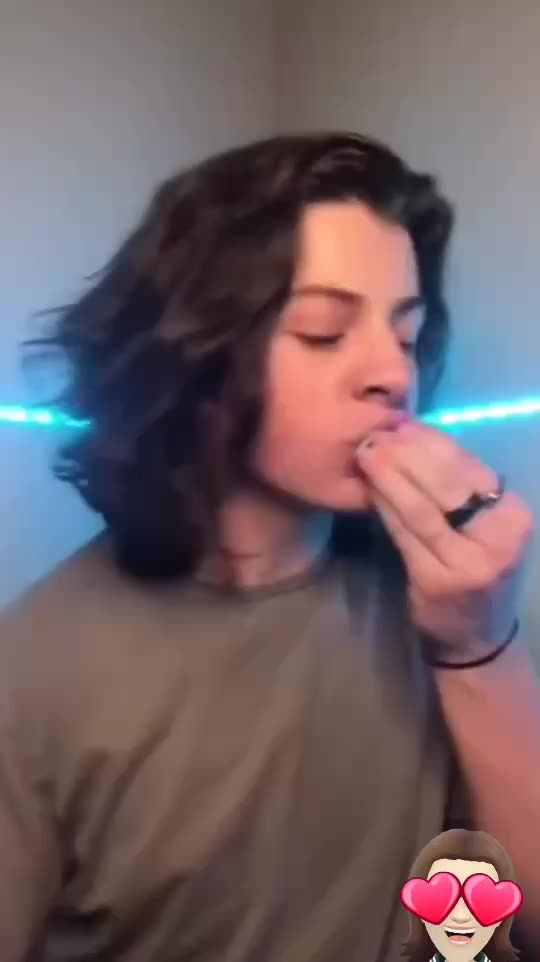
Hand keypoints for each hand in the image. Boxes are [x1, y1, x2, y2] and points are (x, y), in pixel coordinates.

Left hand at [355, 421, 532, 657]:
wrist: (475, 634)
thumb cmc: (474, 567)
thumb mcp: (481, 525)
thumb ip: (459, 488)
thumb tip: (415, 435)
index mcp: (513, 514)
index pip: (469, 467)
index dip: (432, 441)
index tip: (402, 423)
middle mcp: (499, 537)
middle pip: (446, 483)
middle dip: (406, 454)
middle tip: (375, 435)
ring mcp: (470, 562)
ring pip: (422, 508)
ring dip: (389, 477)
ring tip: (366, 454)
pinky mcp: (437, 581)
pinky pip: (405, 535)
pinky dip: (385, 508)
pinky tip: (369, 490)